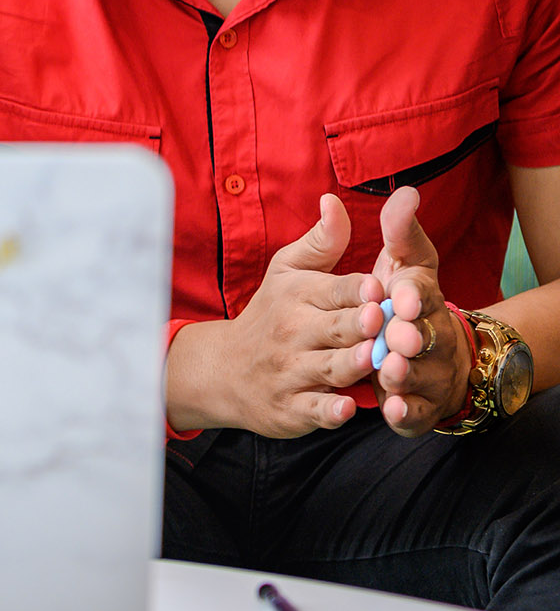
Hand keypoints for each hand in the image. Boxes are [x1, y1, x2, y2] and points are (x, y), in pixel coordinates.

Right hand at [211, 195, 382, 436]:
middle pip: (338, 328)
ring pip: (329, 367)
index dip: (360, 290)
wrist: (224, 369)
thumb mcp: (288, 271)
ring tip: (375, 359)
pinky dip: (330, 410)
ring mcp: (292, 371)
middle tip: (385, 321)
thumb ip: (322, 240)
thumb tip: (335, 200)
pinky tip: (347, 408)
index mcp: (299, 295)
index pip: (337, 289)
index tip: (380, 287)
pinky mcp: (293, 407)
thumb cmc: (270, 313)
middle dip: (362, 325)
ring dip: (353, 364)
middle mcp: (294, 332)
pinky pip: (314, 409)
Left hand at [368, 187, 472, 435]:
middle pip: (426, 335)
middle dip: (411, 335)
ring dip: (406, 373)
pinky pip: (415, 412)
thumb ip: (400, 232)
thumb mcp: (402, 263)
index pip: (422, 291)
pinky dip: (405, 412)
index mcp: (422, 298)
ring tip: (388, 371)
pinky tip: (391, 410)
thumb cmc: (403, 301)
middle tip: (395, 336)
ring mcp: (428, 371)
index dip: (413, 293)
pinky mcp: (418, 404)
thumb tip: (405, 191)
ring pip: (421, 374)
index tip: (400, 292)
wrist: (421, 353)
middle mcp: (431, 335)